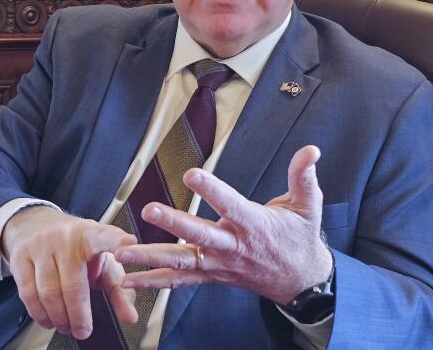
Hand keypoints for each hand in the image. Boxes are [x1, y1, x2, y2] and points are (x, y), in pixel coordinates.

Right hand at [2, 206, 138, 338]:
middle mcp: (66, 237)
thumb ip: (119, 290)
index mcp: (92, 234)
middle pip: (73, 284)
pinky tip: (48, 319)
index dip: (118, 241)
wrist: (36, 225)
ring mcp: (41, 245)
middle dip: (79, 315)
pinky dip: (39, 314)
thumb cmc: (76, 248)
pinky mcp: (20, 257)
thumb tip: (130, 317)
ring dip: (59, 317)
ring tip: (66, 325)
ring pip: (49, 292)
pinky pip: (28, 293)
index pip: (107, 236)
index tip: (131, 244)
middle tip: (83, 330)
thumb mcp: (101, 262)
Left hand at [114, 145, 331, 304]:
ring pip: (181, 262)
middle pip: (200, 236)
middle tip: (148, 209)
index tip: (191, 173)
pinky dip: (152, 282)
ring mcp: (219, 265)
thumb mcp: (308, 206)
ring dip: (150, 258)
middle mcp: (233, 247)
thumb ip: (304, 177)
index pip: (230, 204)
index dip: (211, 189)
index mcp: (254, 225)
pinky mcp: (211, 276)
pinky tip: (126, 280)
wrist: (301, 281)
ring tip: (121, 253)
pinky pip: (179, 281)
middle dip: (173, 223)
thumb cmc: (300, 238)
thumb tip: (311, 150)